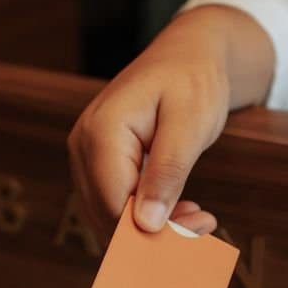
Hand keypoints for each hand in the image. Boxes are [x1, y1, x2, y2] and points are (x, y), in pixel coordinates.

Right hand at [68, 5, 273, 244]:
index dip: (150, 232)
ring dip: (152, 229)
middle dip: (154, 233)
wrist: (187, 54)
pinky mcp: (97, 166)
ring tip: (197, 217)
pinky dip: (146, 217)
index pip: (114, 205)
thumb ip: (167, 173)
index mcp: (102, 132)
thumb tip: (147, 224)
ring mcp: (86, 157)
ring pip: (109, 217)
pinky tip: (181, 210)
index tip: (197, 233)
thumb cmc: (193, 80)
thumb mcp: (190, 123)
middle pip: (107, 216)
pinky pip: (114, 206)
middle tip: (204, 226)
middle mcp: (83, 147)